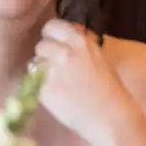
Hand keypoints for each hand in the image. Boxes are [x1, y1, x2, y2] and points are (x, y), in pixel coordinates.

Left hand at [31, 20, 134, 145]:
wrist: (111, 119)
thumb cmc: (111, 90)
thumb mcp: (98, 57)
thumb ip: (81, 44)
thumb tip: (70, 31)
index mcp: (80, 41)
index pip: (52, 26)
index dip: (52, 36)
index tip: (56, 45)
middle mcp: (63, 52)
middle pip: (41, 45)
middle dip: (47, 55)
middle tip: (57, 68)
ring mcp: (51, 70)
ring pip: (35, 63)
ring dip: (42, 70)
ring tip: (57, 83)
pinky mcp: (42, 89)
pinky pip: (34, 82)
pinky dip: (41, 87)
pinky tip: (56, 96)